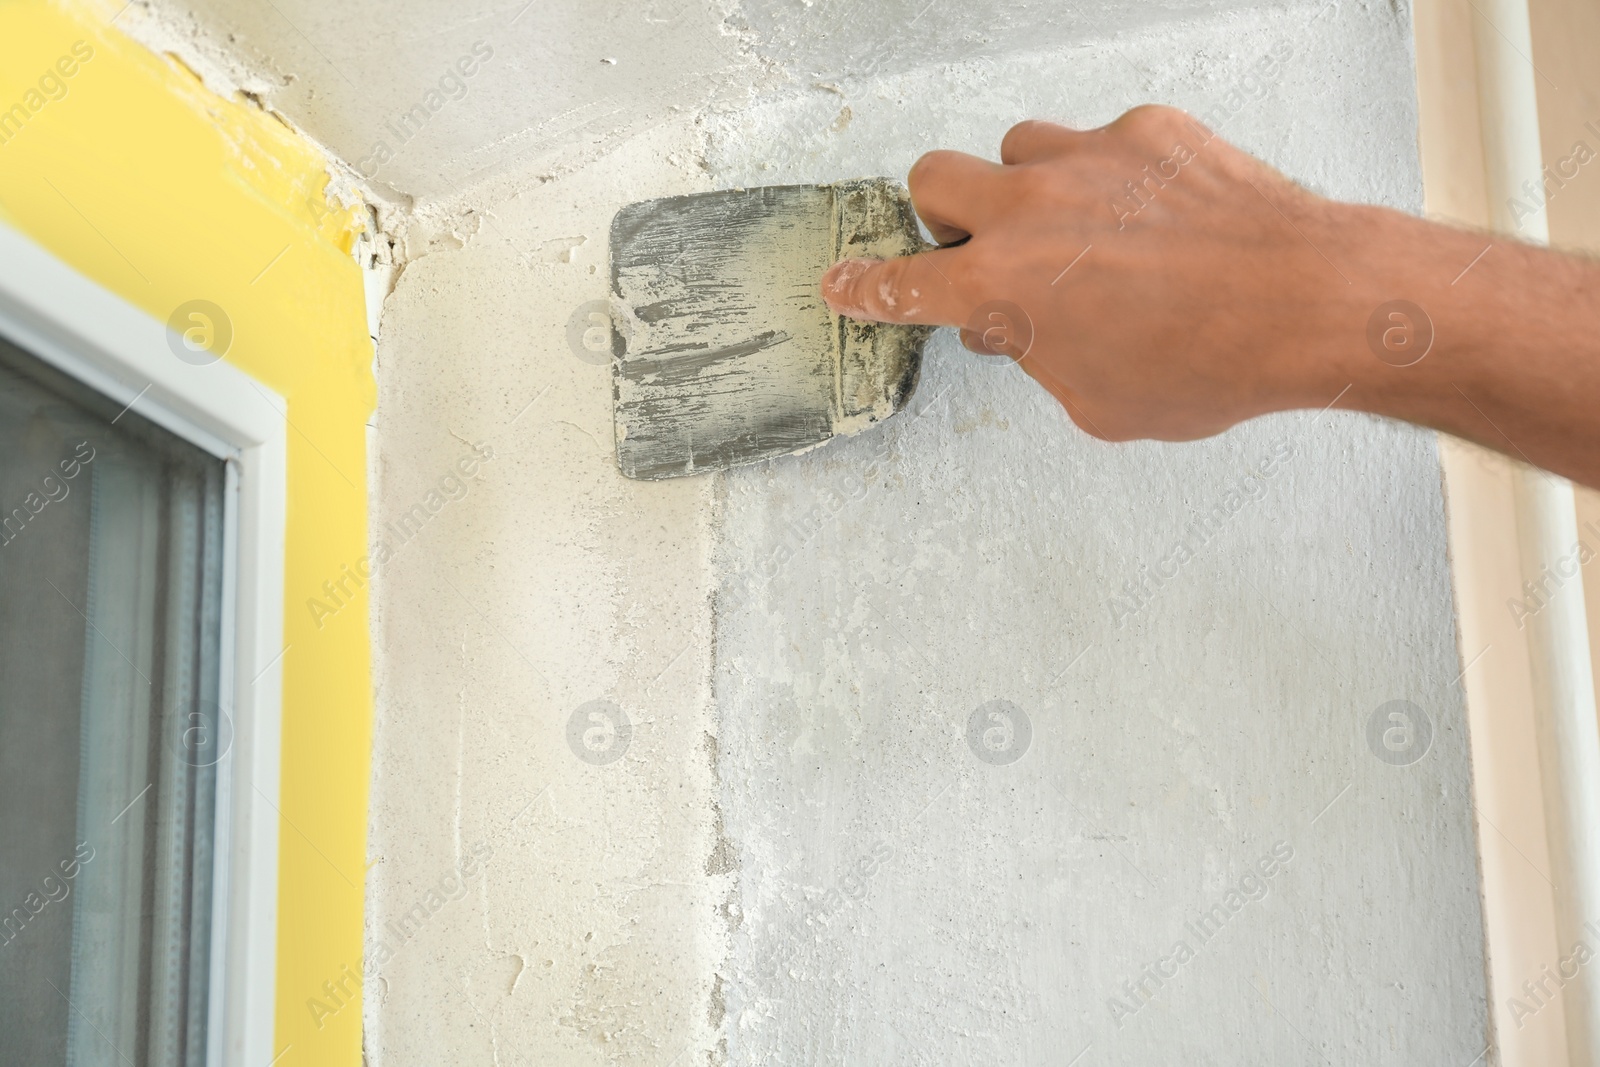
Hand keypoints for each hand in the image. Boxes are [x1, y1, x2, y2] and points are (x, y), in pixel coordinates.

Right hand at [820, 106, 1372, 441]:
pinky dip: (1109, 176)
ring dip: (1025, 189)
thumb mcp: (1100, 403)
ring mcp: (1087, 160)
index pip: (903, 285)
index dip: (864, 288)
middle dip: (942, 216)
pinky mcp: (1149, 131)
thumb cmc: (1209, 366)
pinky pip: (1100, 140)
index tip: (843, 282)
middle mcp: (1029, 212)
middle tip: (976, 247)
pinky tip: (1152, 216)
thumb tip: (1028, 330)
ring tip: (1076, 232)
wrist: (1305, 303)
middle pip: (933, 178)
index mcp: (1003, 289)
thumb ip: (1043, 359)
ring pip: (1015, 148)